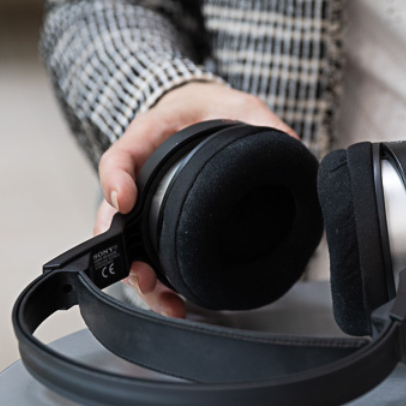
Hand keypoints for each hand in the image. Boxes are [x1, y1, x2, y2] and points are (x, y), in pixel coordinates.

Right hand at [93, 81, 296, 316]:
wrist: (202, 113)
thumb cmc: (213, 110)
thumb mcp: (239, 105)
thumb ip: (262, 123)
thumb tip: (292, 148)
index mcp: (149, 135)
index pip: (121, 155)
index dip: (117, 179)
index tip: (125, 199)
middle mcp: (140, 172)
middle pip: (112, 214)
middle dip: (121, 248)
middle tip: (141, 272)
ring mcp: (146, 199)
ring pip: (126, 242)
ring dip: (139, 274)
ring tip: (161, 296)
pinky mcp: (157, 221)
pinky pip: (148, 252)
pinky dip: (158, 279)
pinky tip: (174, 299)